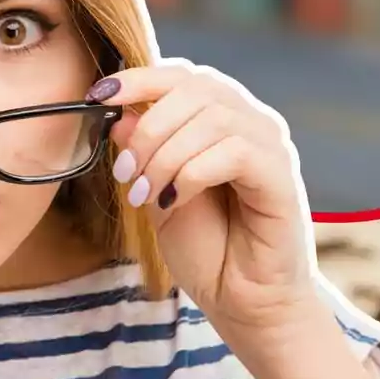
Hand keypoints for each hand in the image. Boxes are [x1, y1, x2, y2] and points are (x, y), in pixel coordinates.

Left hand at [88, 60, 314, 330]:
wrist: (243, 302)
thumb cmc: (205, 247)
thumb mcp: (156, 192)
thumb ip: (142, 153)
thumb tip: (118, 114)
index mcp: (220, 115)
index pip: (180, 76)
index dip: (138, 78)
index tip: (97, 96)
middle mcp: (250, 121)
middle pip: (195, 88)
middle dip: (148, 128)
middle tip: (124, 173)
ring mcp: (271, 145)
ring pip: (212, 118)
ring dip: (165, 156)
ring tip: (145, 196)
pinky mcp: (282, 176)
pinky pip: (234, 152)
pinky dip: (192, 174)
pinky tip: (174, 201)